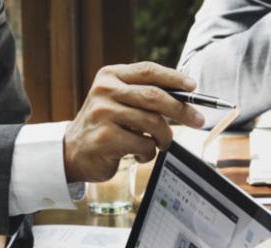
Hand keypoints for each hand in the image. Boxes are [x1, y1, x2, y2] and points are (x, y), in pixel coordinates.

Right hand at [64, 62, 206, 182]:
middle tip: (198, 121)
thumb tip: (187, 98)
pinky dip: (149, 153)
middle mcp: (105, 91)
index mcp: (110, 76)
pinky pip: (144, 145)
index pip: (148, 70)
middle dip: (181, 110)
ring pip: (153, 123)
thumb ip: (144, 95)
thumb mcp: (119, 101)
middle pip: (154, 96)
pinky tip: (140, 154)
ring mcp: (103, 113)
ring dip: (164, 137)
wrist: (72, 151)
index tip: (193, 87)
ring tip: (161, 143)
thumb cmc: (106, 125)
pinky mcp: (106, 138)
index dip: (174, 77)